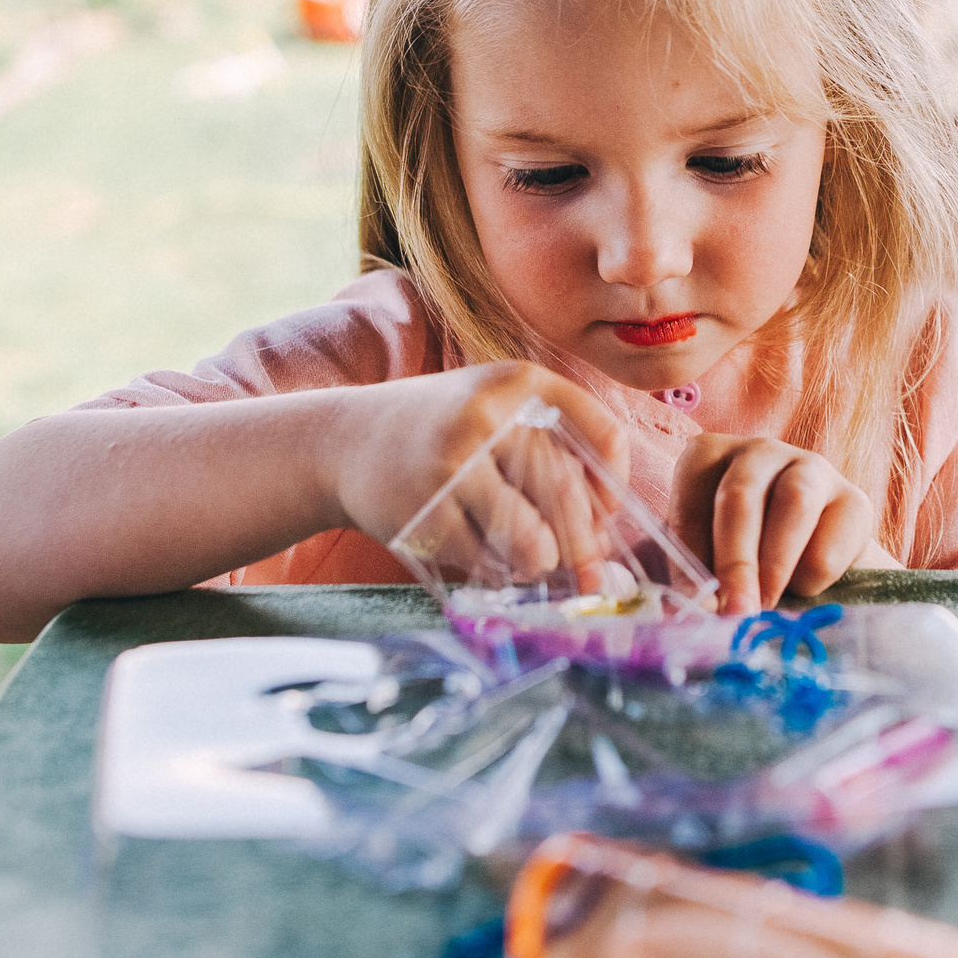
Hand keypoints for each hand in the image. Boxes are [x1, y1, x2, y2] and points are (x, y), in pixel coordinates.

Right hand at [331, 362, 627, 587]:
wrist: (343, 441)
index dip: (614, 484)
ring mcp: (450, 463)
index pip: (600, 433)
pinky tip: (491, 563)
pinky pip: (483, 560)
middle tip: (589, 575)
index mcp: (518, 382)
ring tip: (534, 563)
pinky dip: (497, 572)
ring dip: (541, 561)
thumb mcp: (495, 410)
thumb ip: (549, 451)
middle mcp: (486, 415)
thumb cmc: (440, 433)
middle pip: (564, 492)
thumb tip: (602, 532)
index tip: (606, 514)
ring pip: (527, 535)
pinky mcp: (422, 510)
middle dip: (584, 544)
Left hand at [671, 432, 876, 614]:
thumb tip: (697, 611)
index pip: (692, 499)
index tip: (697, 604)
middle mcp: (760, 452)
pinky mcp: (855, 501)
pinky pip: (833, 538)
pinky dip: (814, 576)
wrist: (811, 563)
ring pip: (794, 503)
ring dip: (775, 565)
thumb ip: (695, 577)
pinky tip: (803, 590)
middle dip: (735, 561)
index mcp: (709, 456)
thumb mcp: (708, 560)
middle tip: (735, 611)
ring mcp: (812, 468)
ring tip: (765, 608)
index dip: (690, 555)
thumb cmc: (743, 557)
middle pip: (741, 495)